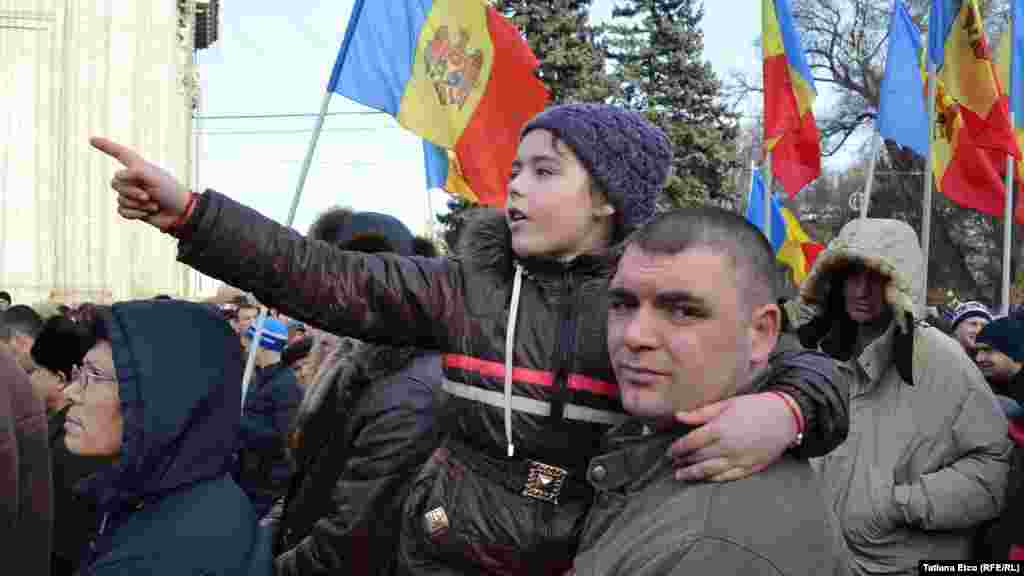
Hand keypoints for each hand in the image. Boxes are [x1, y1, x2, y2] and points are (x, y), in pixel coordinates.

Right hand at [90, 137, 190, 230]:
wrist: (180, 214)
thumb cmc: (171, 192)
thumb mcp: (155, 177)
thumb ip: (136, 172)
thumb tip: (119, 177)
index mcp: (139, 167)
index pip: (119, 153)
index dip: (106, 146)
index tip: (92, 139)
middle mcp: (133, 179)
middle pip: (115, 183)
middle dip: (131, 191)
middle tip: (148, 196)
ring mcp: (132, 194)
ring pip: (119, 198)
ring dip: (137, 204)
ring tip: (153, 204)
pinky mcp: (133, 209)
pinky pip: (121, 211)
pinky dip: (135, 214)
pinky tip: (147, 214)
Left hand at [668, 392, 797, 481]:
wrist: (784, 417)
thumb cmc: (754, 407)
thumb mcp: (726, 404)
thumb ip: (701, 413)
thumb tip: (678, 416)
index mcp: (719, 428)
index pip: (690, 442)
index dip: (677, 448)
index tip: (669, 452)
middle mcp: (727, 446)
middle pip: (697, 457)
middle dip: (683, 461)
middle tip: (672, 463)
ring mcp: (738, 459)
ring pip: (709, 471)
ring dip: (692, 474)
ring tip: (680, 475)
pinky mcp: (749, 467)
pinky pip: (726, 477)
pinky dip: (711, 479)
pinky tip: (703, 478)